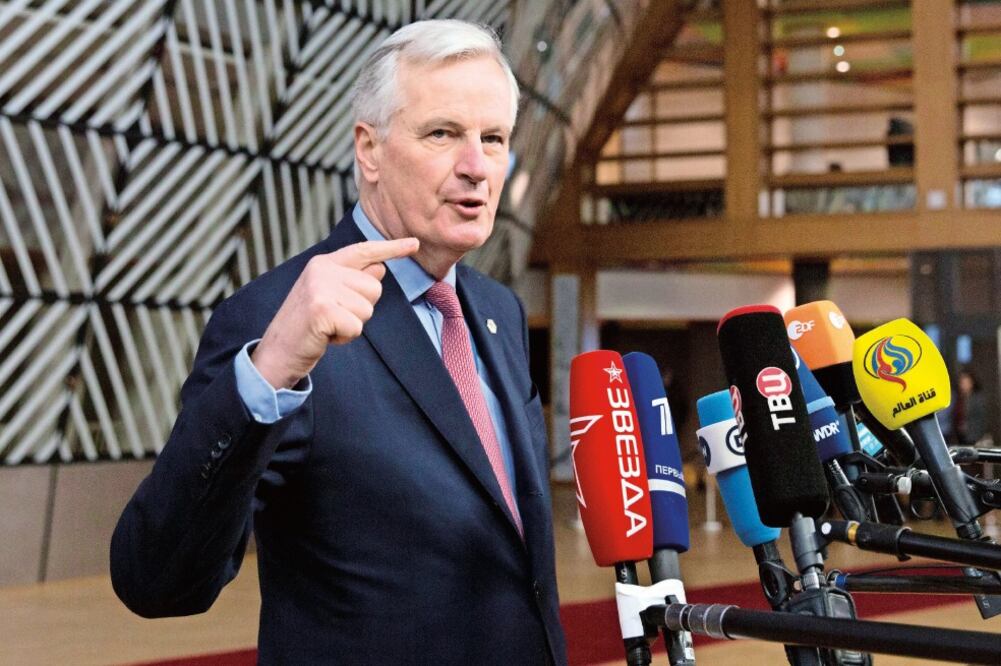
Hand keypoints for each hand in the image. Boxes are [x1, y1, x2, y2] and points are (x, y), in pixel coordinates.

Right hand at [251, 237, 418, 387]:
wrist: (276, 353)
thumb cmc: (307, 326)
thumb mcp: (328, 297)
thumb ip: (352, 281)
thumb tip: (380, 268)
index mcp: (323, 263)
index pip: (364, 251)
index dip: (391, 248)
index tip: (415, 244)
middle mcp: (321, 269)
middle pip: (374, 288)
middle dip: (361, 309)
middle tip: (333, 318)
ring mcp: (320, 288)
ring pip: (367, 308)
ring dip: (352, 325)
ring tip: (328, 327)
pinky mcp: (321, 309)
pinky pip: (356, 326)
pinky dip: (345, 337)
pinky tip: (325, 336)